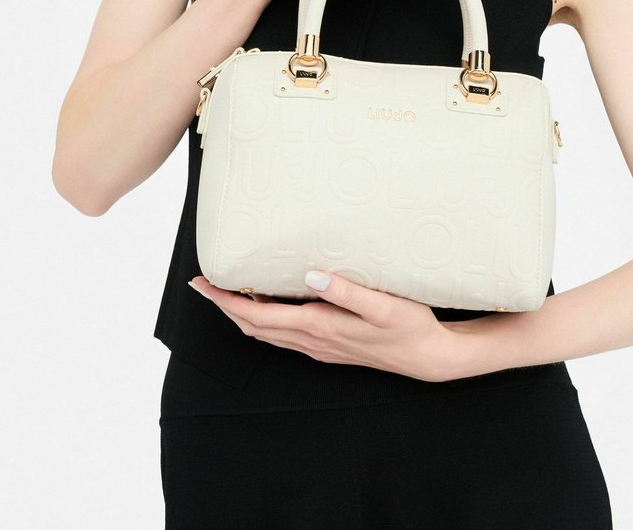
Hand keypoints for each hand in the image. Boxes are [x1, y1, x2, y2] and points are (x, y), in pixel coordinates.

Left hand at [188, 270, 460, 382]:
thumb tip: (311, 276)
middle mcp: (314, 341)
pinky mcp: (329, 348)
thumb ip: (346, 290)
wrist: (427, 356)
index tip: (205, 284)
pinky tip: (269, 310)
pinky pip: (285, 337)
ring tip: (228, 294)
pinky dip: (266, 323)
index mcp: (319, 326)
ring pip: (268, 335)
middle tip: (204, 285)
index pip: (259, 315)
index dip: (228, 301)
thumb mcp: (382, 304)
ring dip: (243, 316)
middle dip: (226, 307)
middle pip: (255, 327)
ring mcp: (320, 348)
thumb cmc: (408, 326)